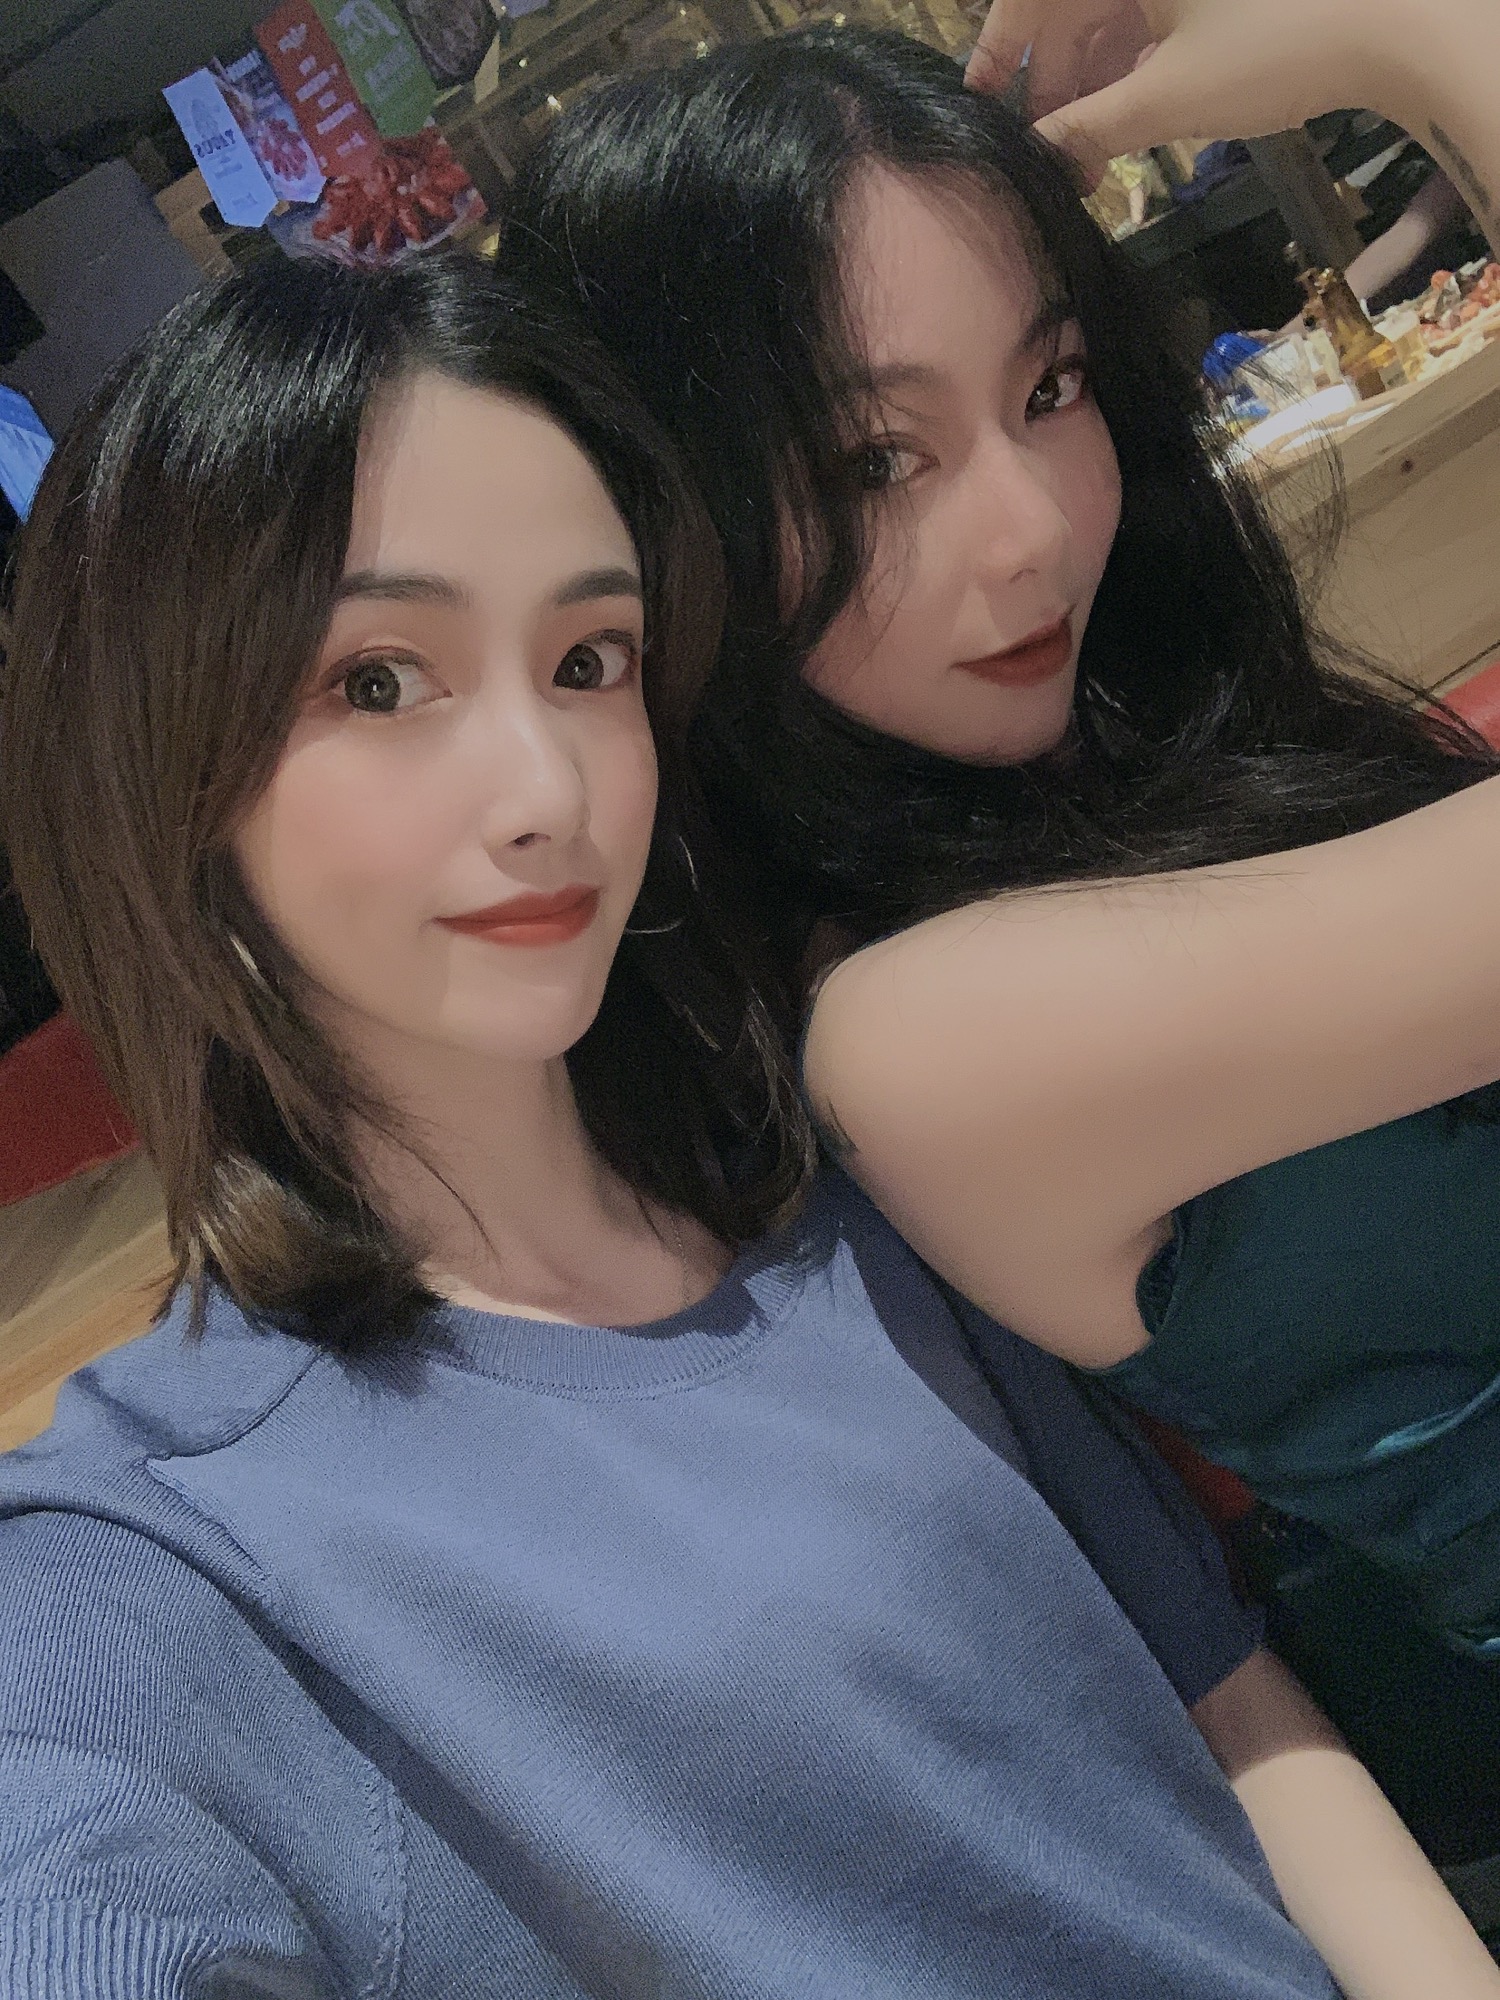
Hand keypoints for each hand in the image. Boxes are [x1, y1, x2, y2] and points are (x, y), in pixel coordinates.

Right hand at [965, 0, 1409, 181]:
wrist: (1397, 24)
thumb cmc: (1274, 47)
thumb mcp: (1170, 97)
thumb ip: (1092, 126)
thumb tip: (1038, 156)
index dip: (999, 48)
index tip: (976, 102)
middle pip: (1074, 9)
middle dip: (1055, 82)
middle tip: (1045, 154)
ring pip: (1115, 16)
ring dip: (1096, 83)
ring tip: (1089, 155)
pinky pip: (1156, 16)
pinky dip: (1138, 64)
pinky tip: (1133, 117)